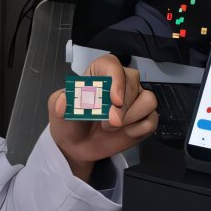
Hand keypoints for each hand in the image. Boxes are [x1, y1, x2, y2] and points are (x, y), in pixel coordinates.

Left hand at [48, 54, 158, 180]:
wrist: (76, 145)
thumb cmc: (70, 122)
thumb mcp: (57, 111)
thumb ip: (58, 103)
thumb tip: (62, 100)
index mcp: (99, 73)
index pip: (112, 64)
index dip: (115, 78)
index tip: (113, 99)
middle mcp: (121, 83)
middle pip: (133, 82)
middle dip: (121, 106)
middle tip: (106, 122)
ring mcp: (135, 100)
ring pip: (148, 100)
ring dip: (131, 117)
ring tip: (111, 127)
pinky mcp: (144, 118)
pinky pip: (152, 120)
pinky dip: (138, 129)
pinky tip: (124, 133)